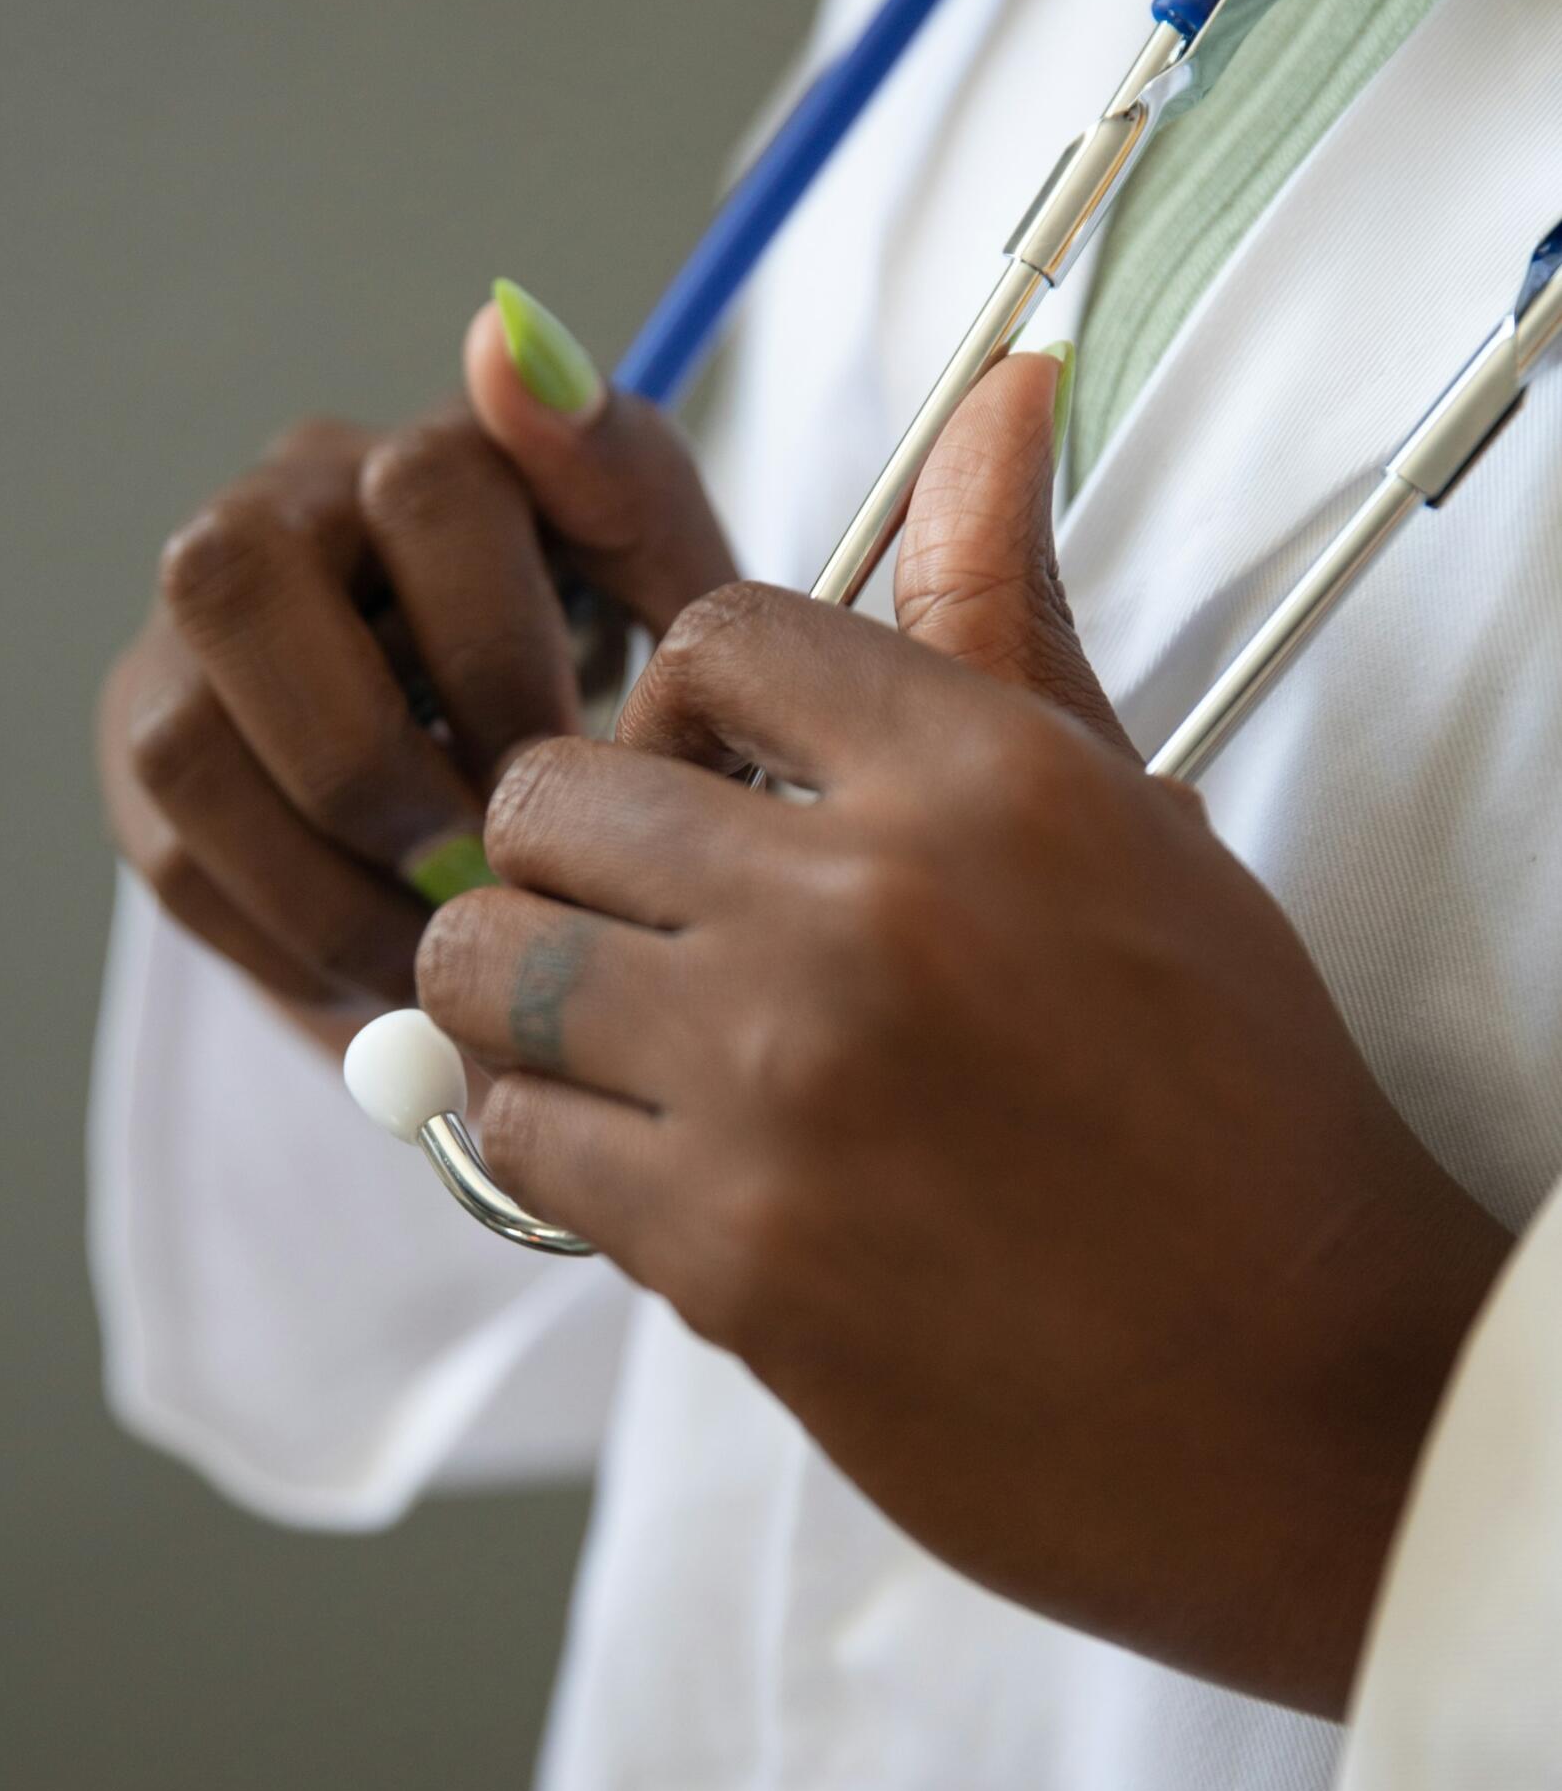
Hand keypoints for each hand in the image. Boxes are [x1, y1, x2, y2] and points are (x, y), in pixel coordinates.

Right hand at [97, 286, 734, 1043]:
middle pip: (234, 578)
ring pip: (186, 739)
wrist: (512, 788)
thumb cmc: (607, 680)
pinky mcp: (147, 749)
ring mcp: (193, 632)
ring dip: (326, 874)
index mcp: (427, 452)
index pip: (427, 486)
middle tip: (484, 865)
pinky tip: (389, 960)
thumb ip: (633, 493)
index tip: (586, 764)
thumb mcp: (665, 604)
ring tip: (445, 946)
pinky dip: (294, 935)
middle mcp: (285, 508)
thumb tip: (511, 331)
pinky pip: (178, 858)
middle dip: (371, 757)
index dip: (502, 645)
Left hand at [416, 353, 1508, 1713]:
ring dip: (524, 993)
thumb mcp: (1135, 834)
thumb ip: (1012, 625)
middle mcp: (867, 906)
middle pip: (551, 790)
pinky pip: (513, 1137)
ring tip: (613, 1038)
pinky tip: (653, 1161)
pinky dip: (551, 1143)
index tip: (717, 785)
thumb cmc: (1234, 1107)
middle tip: (639, 921)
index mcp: (984, 778)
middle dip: (571, 850)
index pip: (715, 634)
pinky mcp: (725, 1253)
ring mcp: (783, 1083)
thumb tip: (1003, 393)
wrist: (1301, 1397)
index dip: (687, 705)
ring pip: (489, 960)